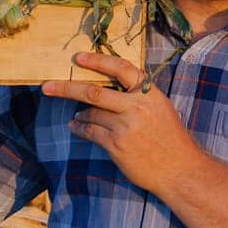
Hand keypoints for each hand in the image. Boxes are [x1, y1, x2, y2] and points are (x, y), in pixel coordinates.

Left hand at [41, 52, 205, 194]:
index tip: (78, 58)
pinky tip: (76, 126)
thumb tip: (107, 88)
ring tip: (76, 115)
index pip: (121, 68)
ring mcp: (125, 127)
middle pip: (94, 92)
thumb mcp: (160, 108)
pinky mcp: (117, 146)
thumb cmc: (170, 138)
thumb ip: (138, 96)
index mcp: (149, 93)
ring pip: (91, 114)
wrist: (180, 169)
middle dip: (66, 88)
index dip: (98, 61)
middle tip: (47, 87)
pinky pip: (91, 132)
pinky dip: (81, 128)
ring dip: (80, 114)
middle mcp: (137, 106)